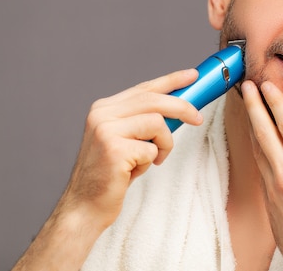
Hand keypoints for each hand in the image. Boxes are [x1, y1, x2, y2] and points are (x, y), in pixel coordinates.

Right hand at [12, 69, 203, 270]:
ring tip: (153, 159)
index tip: (192, 75)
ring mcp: (106, 130)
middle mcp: (102, 114)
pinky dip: (151, 162)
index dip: (171, 80)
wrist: (85, 206)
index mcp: (104, 108)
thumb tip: (179, 109)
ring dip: (164, 144)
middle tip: (198, 119)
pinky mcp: (114, 149)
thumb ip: (142, 121)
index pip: (144, 88)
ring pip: (158, 123)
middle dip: (183, 108)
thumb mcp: (125, 139)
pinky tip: (134, 171)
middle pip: (154, 100)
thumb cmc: (111, 174)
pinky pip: (152, 149)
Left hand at [241, 80, 282, 270]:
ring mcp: (274, 188)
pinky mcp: (268, 202)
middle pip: (264, 132)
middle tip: (247, 86)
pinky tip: (258, 144)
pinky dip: (257, 149)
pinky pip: (260, 168)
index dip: (276, 103)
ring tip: (249, 109)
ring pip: (258, 149)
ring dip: (253, 126)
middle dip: (255, 106)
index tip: (267, 85)